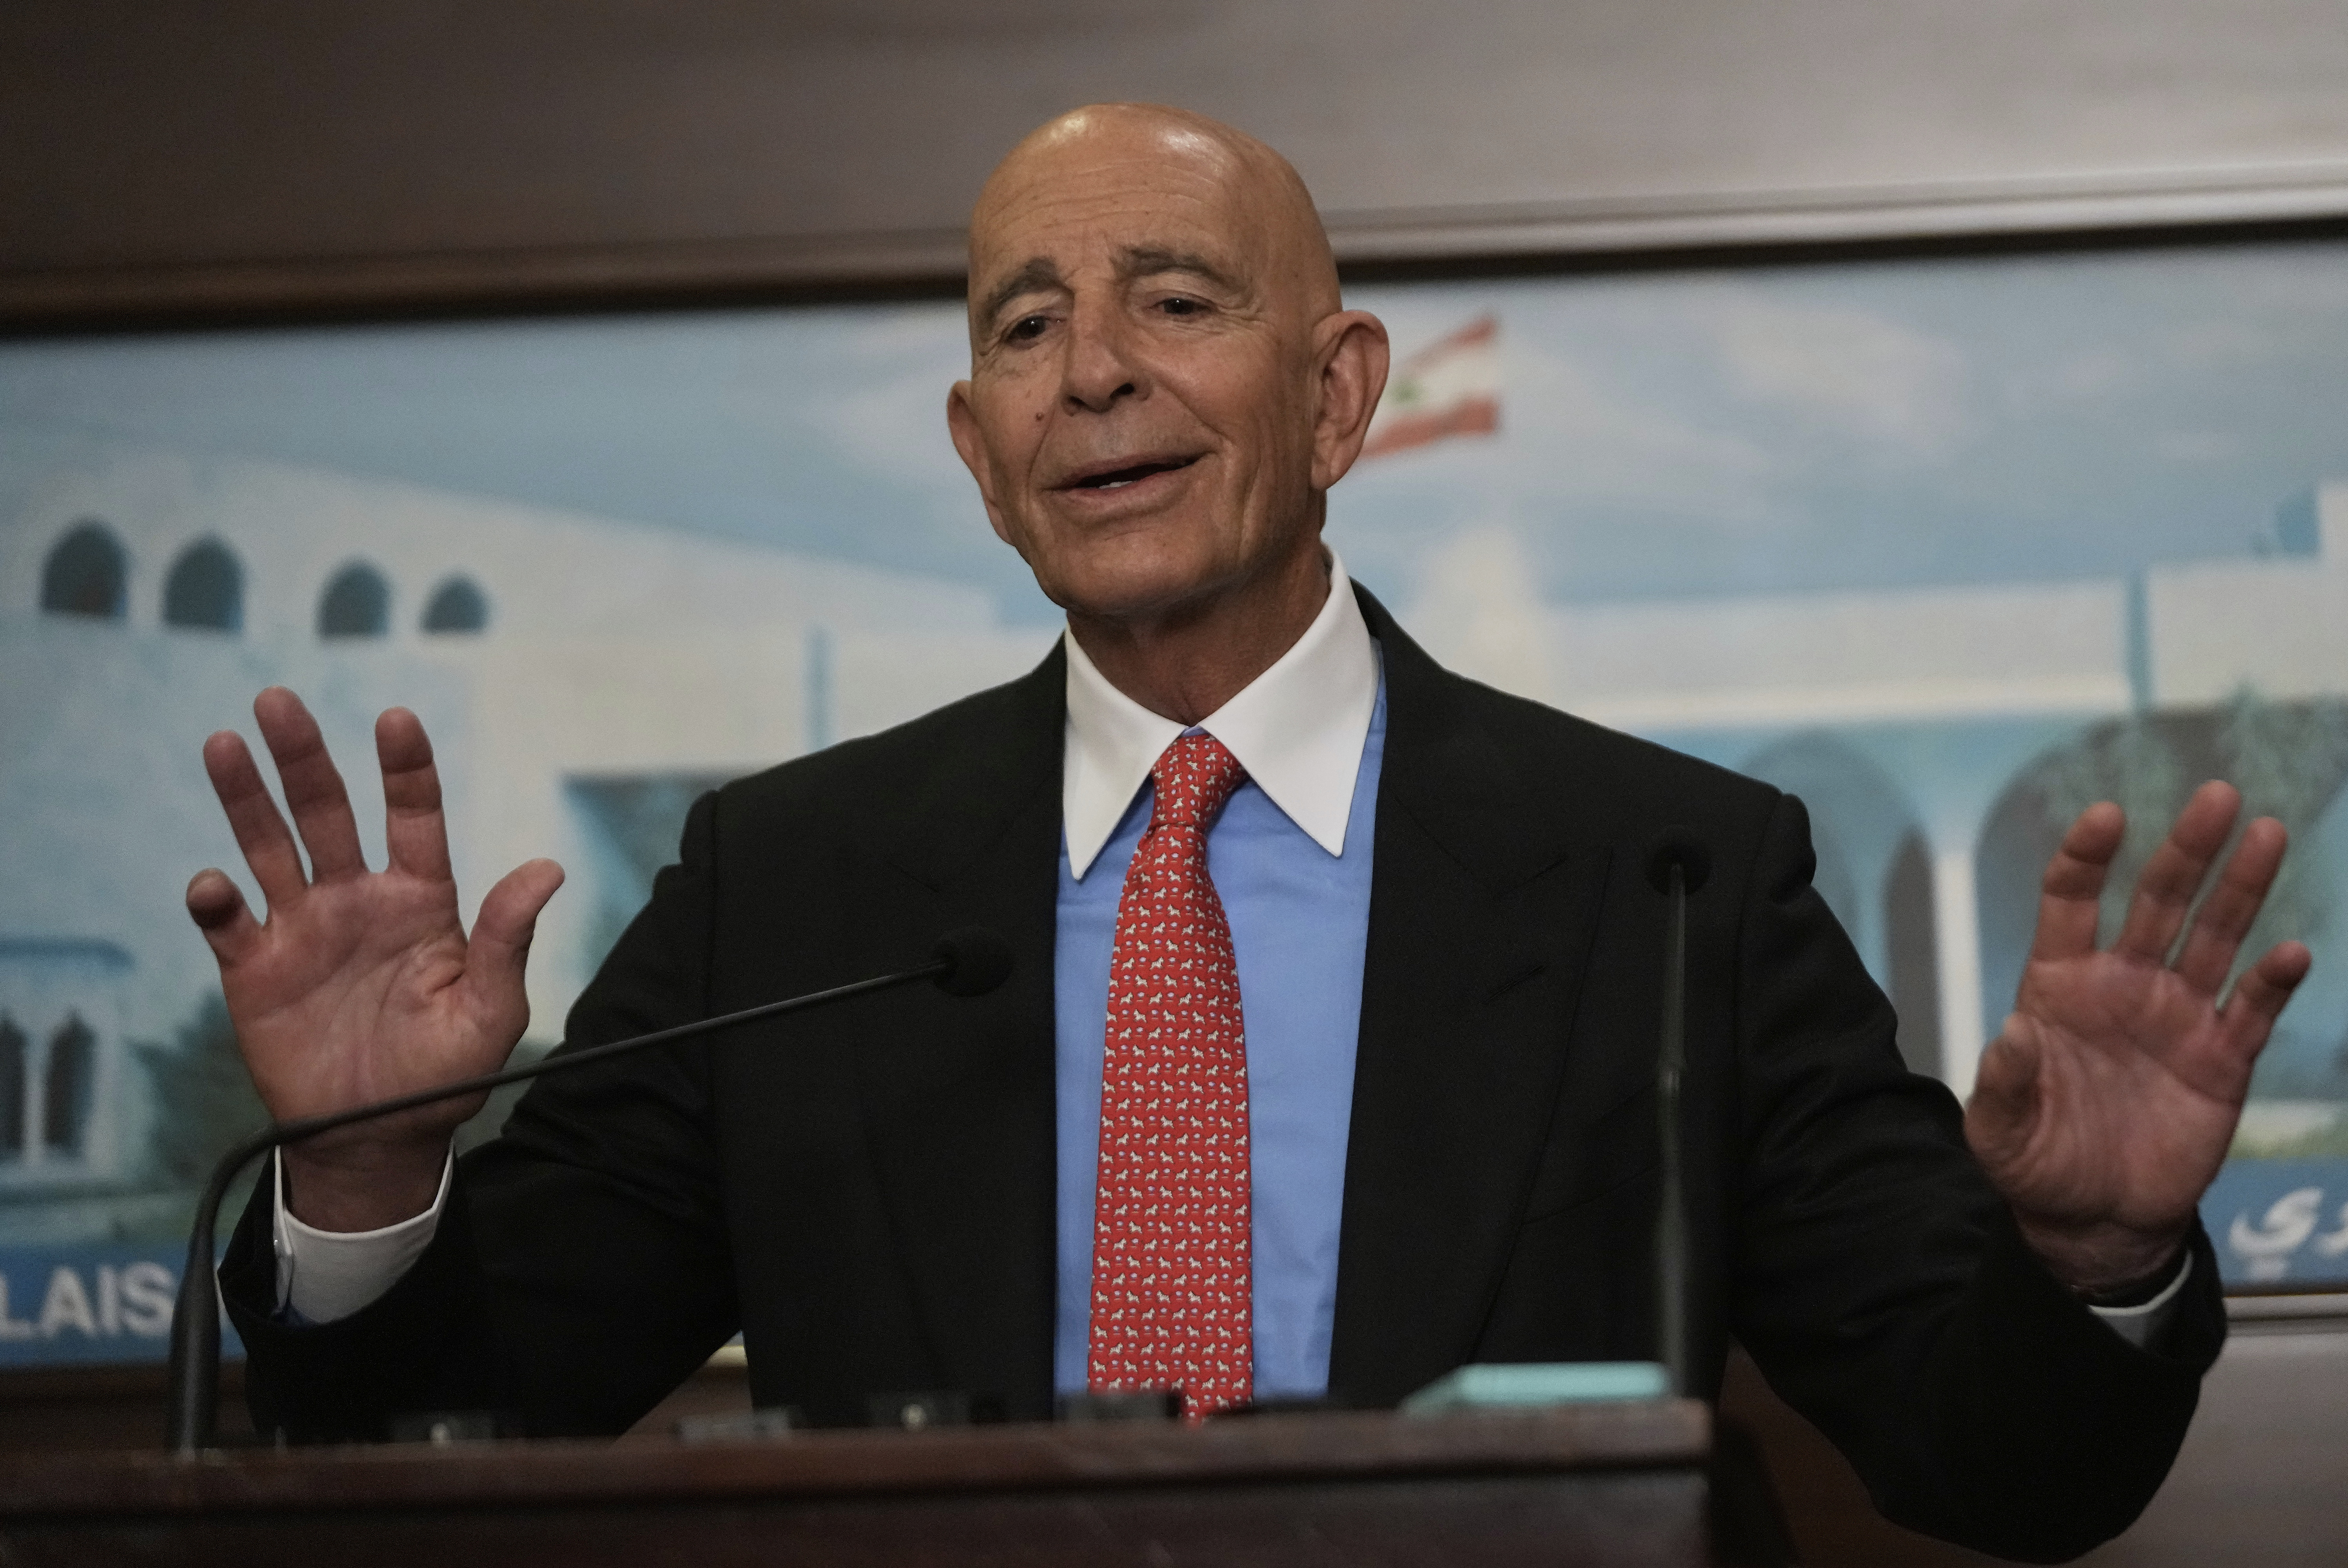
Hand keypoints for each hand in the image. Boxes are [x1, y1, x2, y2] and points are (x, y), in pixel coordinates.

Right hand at [185, 688, 563, 1230]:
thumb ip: (507, 938)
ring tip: (226, 744)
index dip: (404, 768)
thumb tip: (548, 869)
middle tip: (278, 700)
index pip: (412, 816)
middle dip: (304, 757)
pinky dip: (215, 901)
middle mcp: (357, 900)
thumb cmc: (445, 1074)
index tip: (395, 720)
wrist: (380, 1139)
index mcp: (419, 900)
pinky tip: (213, 886)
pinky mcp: (255, 970)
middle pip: (326, 812)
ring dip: (245, 799)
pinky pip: (228, 924)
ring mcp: (302, 930)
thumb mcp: (491, 1009)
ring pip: (267, 847)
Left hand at [1966, 781, 2309, 1293]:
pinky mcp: (2221, 1060)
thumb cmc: (2035, 1161)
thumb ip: (2003, 1084)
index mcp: (2060, 986)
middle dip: (2186, 849)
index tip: (2106, 816)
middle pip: (2159, 902)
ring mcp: (2177, 1018)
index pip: (2072, 903)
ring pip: (2215, 937)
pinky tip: (2292, 952)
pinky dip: (2272, 981)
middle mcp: (2123, 986)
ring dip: (2240, 887)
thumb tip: (2009, 1036)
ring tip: (2267, 833)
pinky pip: (2251, 1010)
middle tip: (2215, 795)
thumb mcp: (1999, 1130)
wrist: (2092, 1218)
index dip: (2087, 858)